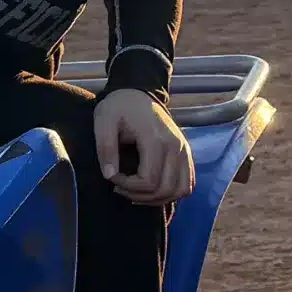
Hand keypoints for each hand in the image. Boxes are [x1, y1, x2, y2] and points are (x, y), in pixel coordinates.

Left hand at [94, 87, 194, 206]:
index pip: (149, 180)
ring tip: (135, 191)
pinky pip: (187, 184)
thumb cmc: (119, 107)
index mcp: (157, 139)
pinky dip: (170, 193)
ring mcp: (185, 151)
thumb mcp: (104, 121)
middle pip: (164, 190)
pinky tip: (151, 188)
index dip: (127, 186)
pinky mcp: (187, 155)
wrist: (138, 92)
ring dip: (156, 198)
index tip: (112, 177)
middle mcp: (177, 147)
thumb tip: (110, 176)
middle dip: (139, 195)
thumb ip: (105, 148)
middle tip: (120, 186)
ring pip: (180, 191)